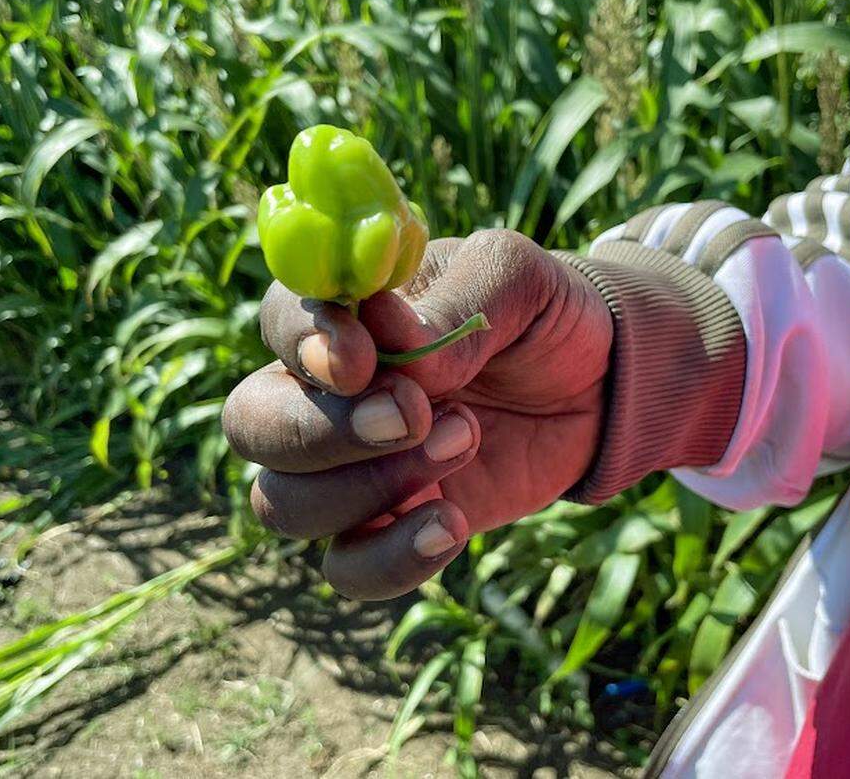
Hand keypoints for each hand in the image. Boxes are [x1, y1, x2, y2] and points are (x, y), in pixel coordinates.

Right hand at [223, 230, 612, 599]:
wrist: (596, 384)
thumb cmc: (538, 314)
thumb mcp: (514, 279)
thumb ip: (455, 302)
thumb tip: (399, 347)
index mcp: (345, 314)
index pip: (280, 322)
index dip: (305, 344)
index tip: (363, 361)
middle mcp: (325, 393)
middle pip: (253, 425)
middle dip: (322, 431)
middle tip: (414, 415)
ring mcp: (349, 468)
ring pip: (283, 504)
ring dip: (365, 488)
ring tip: (464, 441)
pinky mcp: (389, 525)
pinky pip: (346, 570)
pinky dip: (389, 560)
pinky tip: (451, 525)